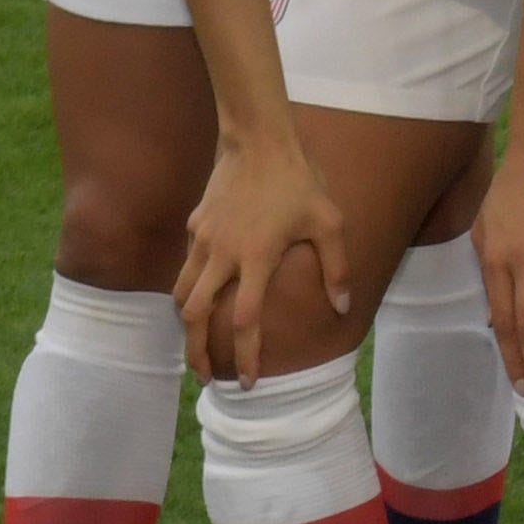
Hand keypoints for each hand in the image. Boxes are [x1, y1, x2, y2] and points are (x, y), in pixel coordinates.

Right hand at [174, 129, 349, 385]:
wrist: (258, 140)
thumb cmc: (300, 181)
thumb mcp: (330, 222)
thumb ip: (337, 268)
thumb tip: (341, 308)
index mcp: (256, 259)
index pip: (245, 321)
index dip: (245, 356)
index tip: (248, 382)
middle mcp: (223, 255)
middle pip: (196, 317)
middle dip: (196, 352)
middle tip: (204, 376)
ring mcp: (203, 240)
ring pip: (182, 294)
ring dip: (187, 324)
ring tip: (196, 344)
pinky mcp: (194, 225)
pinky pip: (187, 265)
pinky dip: (191, 288)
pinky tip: (204, 295)